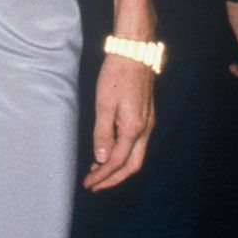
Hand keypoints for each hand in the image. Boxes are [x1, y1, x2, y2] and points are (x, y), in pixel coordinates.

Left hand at [84, 54, 154, 190]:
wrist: (135, 53)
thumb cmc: (117, 75)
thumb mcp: (104, 104)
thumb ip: (102, 133)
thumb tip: (101, 158)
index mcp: (134, 128)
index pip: (116, 161)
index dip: (102, 175)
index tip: (89, 183)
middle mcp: (145, 129)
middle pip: (133, 165)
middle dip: (113, 179)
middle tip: (95, 184)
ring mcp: (149, 123)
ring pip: (136, 155)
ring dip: (118, 167)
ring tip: (98, 170)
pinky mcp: (147, 117)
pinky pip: (137, 144)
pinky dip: (123, 154)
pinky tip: (110, 151)